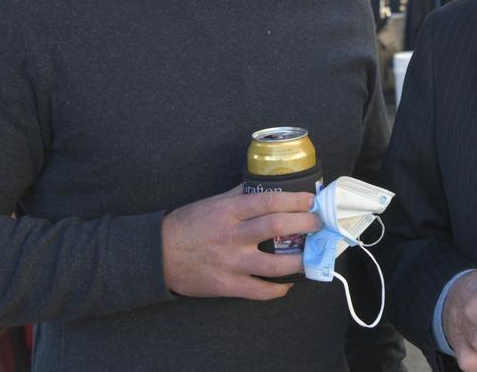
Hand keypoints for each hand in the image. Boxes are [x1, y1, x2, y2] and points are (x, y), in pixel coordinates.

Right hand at [161, 185, 319, 300]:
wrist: (157, 255)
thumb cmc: (187, 225)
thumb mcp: (212, 202)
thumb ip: (240, 194)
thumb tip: (266, 184)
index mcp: (229, 210)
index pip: (269, 201)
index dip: (295, 200)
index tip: (311, 201)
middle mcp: (233, 235)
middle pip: (278, 227)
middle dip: (306, 224)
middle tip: (319, 223)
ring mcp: (231, 262)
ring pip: (276, 264)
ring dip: (301, 260)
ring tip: (313, 255)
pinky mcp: (227, 285)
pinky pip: (261, 290)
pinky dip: (280, 288)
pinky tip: (290, 283)